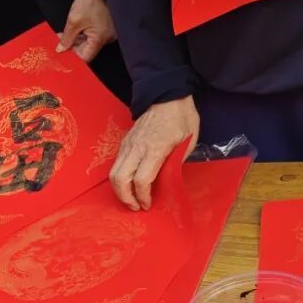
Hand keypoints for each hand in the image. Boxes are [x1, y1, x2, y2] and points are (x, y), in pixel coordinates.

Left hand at [56, 0, 116, 62]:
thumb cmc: (90, 1)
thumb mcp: (74, 21)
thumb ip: (67, 38)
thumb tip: (61, 50)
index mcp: (100, 39)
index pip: (85, 57)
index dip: (73, 57)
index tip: (62, 54)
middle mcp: (107, 38)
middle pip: (87, 50)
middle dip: (72, 47)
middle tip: (59, 41)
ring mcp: (108, 33)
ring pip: (89, 43)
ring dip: (76, 40)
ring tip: (64, 34)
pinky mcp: (107, 27)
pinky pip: (93, 35)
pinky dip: (83, 34)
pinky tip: (73, 30)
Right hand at [110, 96, 199, 210]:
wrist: (166, 96)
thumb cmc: (182, 119)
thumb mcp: (188, 141)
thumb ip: (176, 162)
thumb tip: (166, 179)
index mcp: (155, 148)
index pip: (141, 179)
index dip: (143, 196)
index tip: (148, 204)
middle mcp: (136, 148)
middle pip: (120, 179)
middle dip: (125, 197)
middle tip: (136, 207)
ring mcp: (127, 145)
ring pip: (113, 173)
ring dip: (119, 190)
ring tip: (130, 199)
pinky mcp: (124, 143)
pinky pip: (116, 165)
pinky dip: (119, 179)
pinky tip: (129, 184)